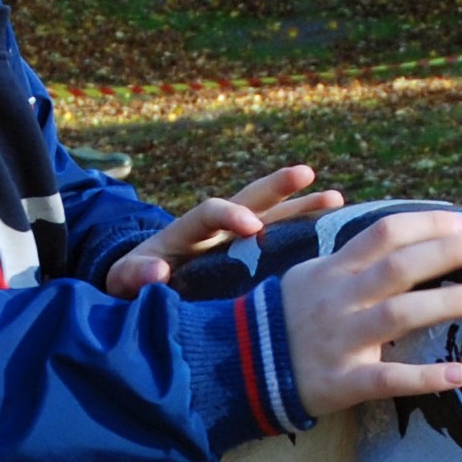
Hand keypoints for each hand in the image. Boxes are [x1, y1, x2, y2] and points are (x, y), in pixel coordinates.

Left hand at [102, 164, 346, 294]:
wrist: (139, 287)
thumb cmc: (132, 284)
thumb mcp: (124, 280)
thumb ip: (135, 275)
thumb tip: (156, 273)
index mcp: (186, 232)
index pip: (209, 213)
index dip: (230, 215)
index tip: (251, 226)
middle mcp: (215, 229)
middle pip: (248, 200)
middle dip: (276, 188)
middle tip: (305, 174)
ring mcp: (234, 242)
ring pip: (272, 218)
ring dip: (302, 208)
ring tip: (337, 199)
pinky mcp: (247, 259)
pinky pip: (280, 243)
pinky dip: (305, 237)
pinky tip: (337, 239)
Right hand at [282, 209, 461, 420]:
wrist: (237, 364)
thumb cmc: (287, 317)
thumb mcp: (312, 275)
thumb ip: (355, 259)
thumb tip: (406, 238)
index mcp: (336, 270)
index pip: (386, 233)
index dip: (430, 224)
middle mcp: (341, 299)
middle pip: (399, 266)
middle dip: (447, 253)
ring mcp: (341, 340)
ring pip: (398, 314)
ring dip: (446, 304)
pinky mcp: (341, 381)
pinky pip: (386, 378)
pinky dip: (423, 378)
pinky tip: (458, 375)